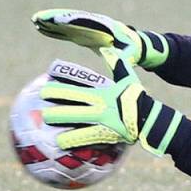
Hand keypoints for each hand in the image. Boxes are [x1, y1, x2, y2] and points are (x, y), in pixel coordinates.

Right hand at [32, 8, 168, 68]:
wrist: (137, 45)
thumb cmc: (133, 52)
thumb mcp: (129, 56)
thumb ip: (122, 58)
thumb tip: (118, 60)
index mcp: (105, 27)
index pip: (85, 21)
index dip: (70, 20)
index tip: (57, 20)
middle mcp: (95, 23)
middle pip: (72, 18)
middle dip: (55, 17)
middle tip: (37, 18)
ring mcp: (88, 26)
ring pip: (67, 22)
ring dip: (51, 22)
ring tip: (34, 21)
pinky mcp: (84, 32)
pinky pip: (67, 29)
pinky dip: (55, 29)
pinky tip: (41, 29)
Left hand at [40, 48, 182, 155]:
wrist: (149, 118)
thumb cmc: (136, 97)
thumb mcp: (128, 78)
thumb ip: (117, 63)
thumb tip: (108, 48)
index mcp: (102, 93)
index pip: (75, 89)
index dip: (58, 89)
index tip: (44, 89)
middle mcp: (99, 107)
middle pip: (70, 107)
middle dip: (53, 108)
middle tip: (41, 108)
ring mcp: (101, 122)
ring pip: (75, 124)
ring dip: (59, 124)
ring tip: (46, 125)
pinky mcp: (104, 135)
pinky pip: (85, 139)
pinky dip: (72, 141)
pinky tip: (60, 143)